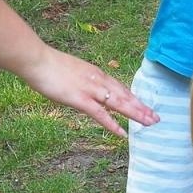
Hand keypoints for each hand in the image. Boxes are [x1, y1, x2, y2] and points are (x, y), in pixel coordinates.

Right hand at [19, 46, 157, 136]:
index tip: (143, 105)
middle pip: (124, 95)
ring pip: (119, 103)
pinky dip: (112, 124)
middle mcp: (98, 81)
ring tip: (149, 123)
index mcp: (95, 73)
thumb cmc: (48, 64)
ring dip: (135, 114)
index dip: (133, 97)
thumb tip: (82, 85)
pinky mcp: (80, 99)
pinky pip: (100, 114)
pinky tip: (122, 133)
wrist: (37, 59)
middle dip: (141, 107)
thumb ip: (81, 79)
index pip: (119, 87)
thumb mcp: (71, 70)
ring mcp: (90, 90)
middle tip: (156, 117)